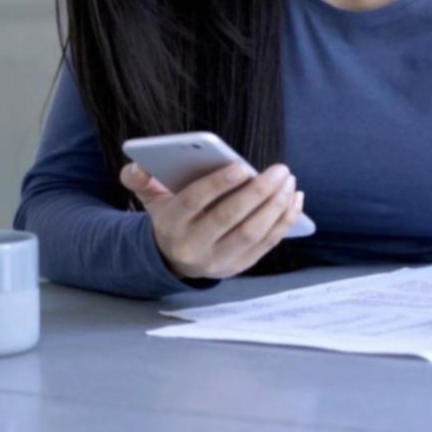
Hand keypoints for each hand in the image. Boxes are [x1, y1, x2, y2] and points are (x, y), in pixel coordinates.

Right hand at [120, 161, 303, 280]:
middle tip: (280, 170)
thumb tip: (136, 167)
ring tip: (289, 182)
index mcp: (170, 224)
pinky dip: (285, 221)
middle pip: (229, 219)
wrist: (175, 259)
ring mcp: (218, 260)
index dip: (217, 184)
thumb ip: (141, 180)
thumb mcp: (152, 199)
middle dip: (258, 192)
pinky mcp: (239, 266)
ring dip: (276, 206)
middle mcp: (193, 246)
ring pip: (252, 233)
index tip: (242, 165)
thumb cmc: (173, 216)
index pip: (192, 202)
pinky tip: (295, 198)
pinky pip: (267, 243)